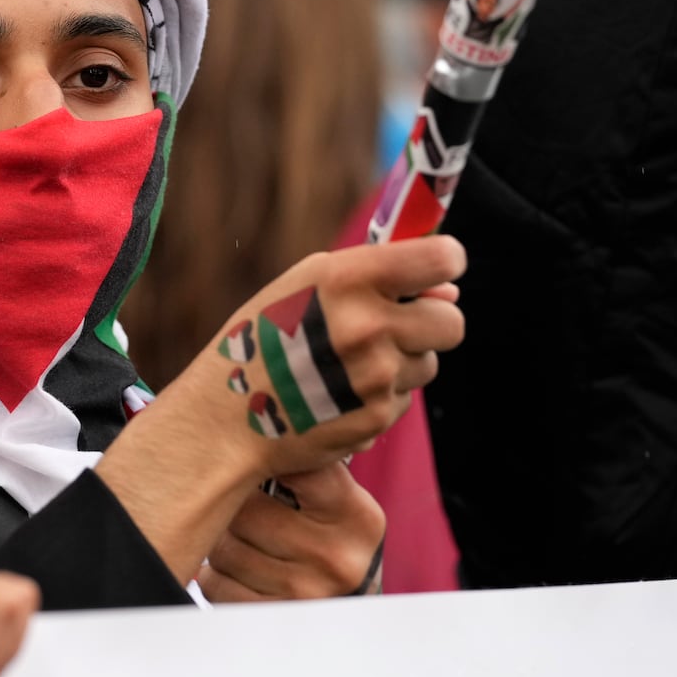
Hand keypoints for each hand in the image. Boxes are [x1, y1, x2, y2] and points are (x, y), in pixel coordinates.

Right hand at [183, 235, 465, 477]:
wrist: (225, 417)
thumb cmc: (260, 339)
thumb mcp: (304, 286)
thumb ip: (374, 277)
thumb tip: (449, 289)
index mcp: (346, 279)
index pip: (441, 259)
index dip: (446, 263)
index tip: (435, 272)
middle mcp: (367, 326)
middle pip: (450, 321)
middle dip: (430, 322)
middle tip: (391, 327)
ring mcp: (375, 377)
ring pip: (428, 363)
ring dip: (401, 362)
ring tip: (347, 365)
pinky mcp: (377, 417)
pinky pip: (403, 398)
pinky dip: (380, 396)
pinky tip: (338, 394)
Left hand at [197, 463, 385, 601]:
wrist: (344, 599)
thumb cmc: (326, 532)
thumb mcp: (335, 497)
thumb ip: (306, 463)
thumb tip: (248, 421)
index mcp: (357, 517)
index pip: (292, 468)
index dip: (259, 460)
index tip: (250, 457)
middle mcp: (337, 558)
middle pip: (245, 512)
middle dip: (234, 506)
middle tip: (242, 505)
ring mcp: (305, 594)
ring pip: (224, 550)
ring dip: (221, 542)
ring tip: (243, 539)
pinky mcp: (271, 618)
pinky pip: (214, 586)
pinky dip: (215, 575)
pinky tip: (237, 569)